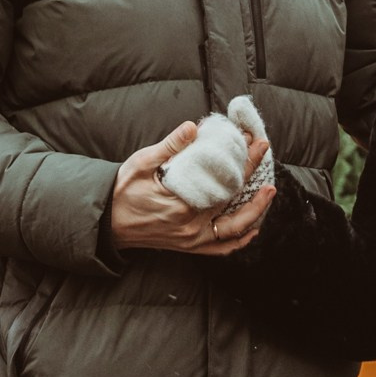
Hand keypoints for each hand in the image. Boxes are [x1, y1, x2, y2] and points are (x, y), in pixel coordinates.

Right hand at [110, 119, 275, 258]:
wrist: (107, 222)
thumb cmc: (123, 191)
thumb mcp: (141, 163)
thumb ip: (169, 146)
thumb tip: (191, 128)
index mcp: (181, 205)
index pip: (223, 181)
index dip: (243, 160)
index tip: (254, 140)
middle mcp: (191, 227)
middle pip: (233, 201)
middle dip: (253, 175)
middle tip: (263, 151)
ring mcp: (192, 240)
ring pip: (234, 230)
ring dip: (255, 210)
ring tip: (268, 189)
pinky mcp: (189, 247)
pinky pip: (221, 248)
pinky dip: (240, 239)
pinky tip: (252, 227)